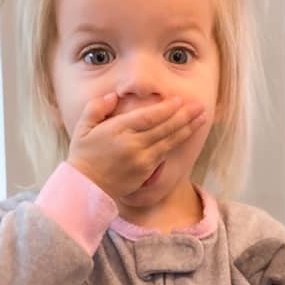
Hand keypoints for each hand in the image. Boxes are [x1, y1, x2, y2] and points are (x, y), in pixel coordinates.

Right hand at [67, 93, 206, 196]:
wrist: (86, 187)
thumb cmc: (83, 155)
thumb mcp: (83, 127)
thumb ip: (96, 107)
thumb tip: (114, 96)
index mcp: (118, 130)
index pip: (149, 116)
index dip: (167, 108)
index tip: (180, 100)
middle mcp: (133, 144)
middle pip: (164, 127)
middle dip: (185, 116)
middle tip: (200, 106)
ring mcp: (142, 160)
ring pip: (169, 141)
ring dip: (187, 129)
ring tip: (201, 119)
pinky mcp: (146, 172)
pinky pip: (165, 155)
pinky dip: (177, 143)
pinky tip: (187, 135)